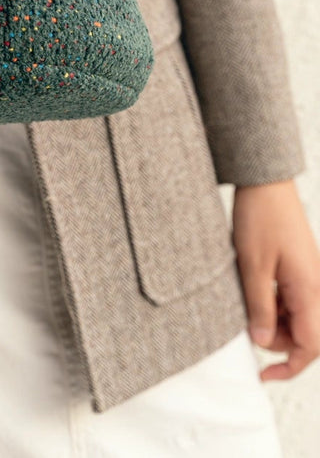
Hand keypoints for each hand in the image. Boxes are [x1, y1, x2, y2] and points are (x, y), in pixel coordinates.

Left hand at [231, 177, 319, 381]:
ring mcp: (310, 278)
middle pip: (303, 336)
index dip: (287, 366)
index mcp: (309, 291)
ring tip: (245, 298)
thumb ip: (259, 307)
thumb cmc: (260, 218)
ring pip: (296, 318)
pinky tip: (252, 288)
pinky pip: (291, 299)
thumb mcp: (251, 266)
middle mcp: (316, 288)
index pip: (309, 346)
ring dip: (272, 319)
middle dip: (275, 340)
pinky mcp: (300, 270)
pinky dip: (272, 303)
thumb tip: (261, 343)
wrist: (266, 183)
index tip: (263, 375)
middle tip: (245, 323)